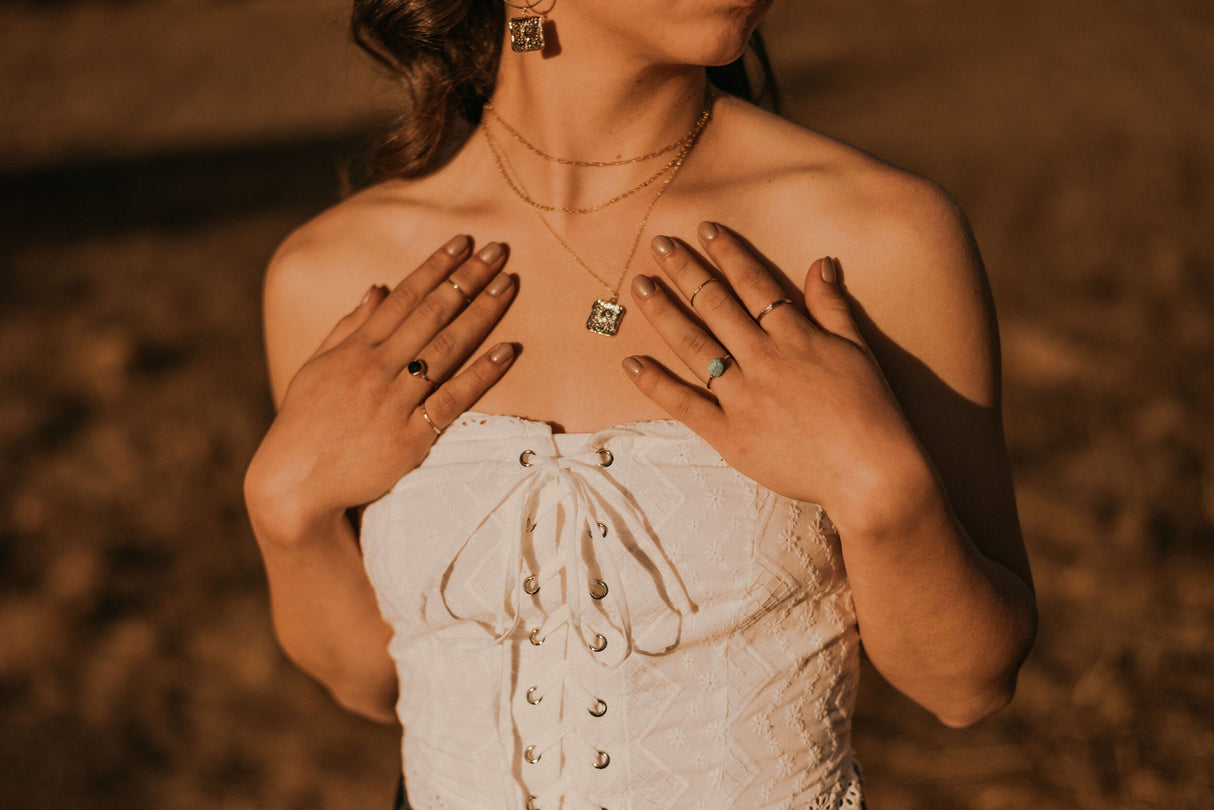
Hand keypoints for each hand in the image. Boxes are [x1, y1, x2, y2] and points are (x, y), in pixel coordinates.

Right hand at [245, 236, 517, 539]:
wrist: (294, 483)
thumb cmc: (306, 423)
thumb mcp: (317, 368)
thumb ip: (348, 327)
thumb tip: (378, 287)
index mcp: (354, 349)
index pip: (403, 297)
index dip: (435, 267)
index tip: (462, 241)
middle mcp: (376, 369)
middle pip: (430, 314)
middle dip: (466, 279)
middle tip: (497, 250)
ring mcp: (394, 403)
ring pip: (445, 349)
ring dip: (480, 314)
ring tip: (508, 285)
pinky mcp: (410, 438)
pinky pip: (452, 400)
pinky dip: (481, 374)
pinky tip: (507, 350)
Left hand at [623, 222, 933, 531]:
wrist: (870, 474)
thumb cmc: (872, 412)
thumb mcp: (857, 349)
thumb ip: (832, 305)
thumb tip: (820, 260)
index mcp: (795, 335)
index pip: (753, 283)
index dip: (727, 253)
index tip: (704, 229)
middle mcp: (763, 359)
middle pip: (715, 304)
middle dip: (685, 270)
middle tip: (658, 243)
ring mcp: (742, 397)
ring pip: (694, 345)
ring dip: (664, 312)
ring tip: (639, 285)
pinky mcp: (729, 434)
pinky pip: (684, 404)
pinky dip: (655, 383)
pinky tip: (631, 362)